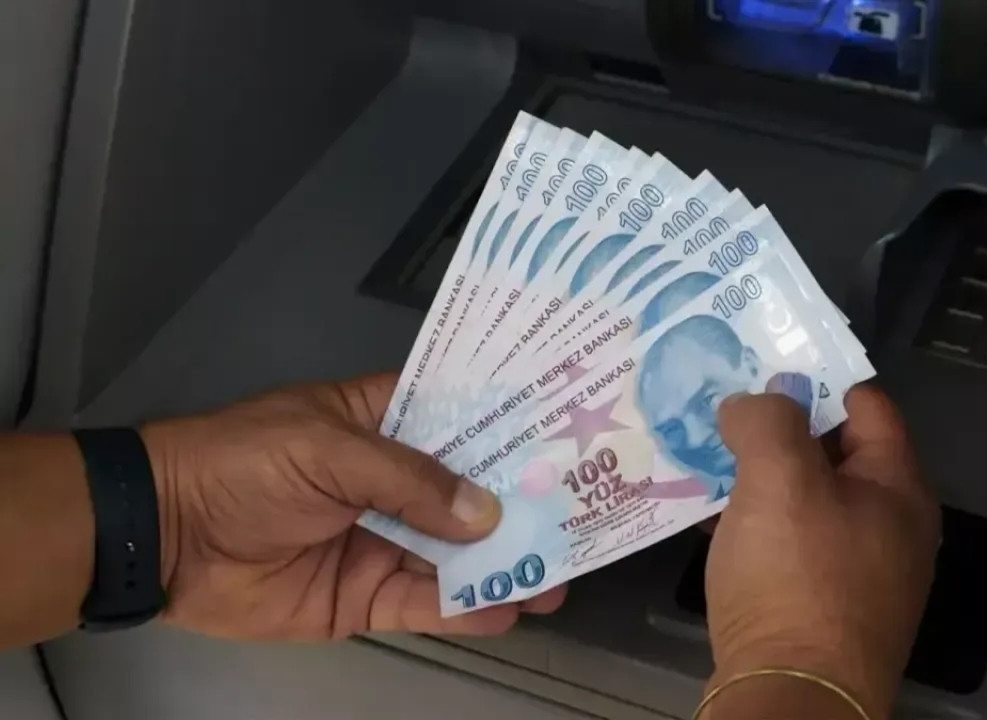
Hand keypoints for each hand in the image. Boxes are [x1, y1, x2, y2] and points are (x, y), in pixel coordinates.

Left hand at [141, 374, 566, 640]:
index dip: (514, 429)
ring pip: (459, 556)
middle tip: (581, 518)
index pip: (462, 420)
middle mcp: (395, 483)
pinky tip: (511, 609)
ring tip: (560, 574)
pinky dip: (468, 609)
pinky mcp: (367, 598)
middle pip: (473, 495)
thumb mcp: (328, 449)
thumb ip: (410, 480)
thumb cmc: (245, 464)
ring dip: (507, 565)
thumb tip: (486, 513)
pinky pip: (427, 605)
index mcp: (385, 424)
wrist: (164, 537)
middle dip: (525, 506)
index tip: (573, 435)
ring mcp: (385, 542)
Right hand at [705, 385, 939, 717]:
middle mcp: (889, 527)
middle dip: (779, 425)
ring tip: (704, 451)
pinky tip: (709, 515)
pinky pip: (788, 544)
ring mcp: (858, 572)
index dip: (815, 375)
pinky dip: (753, 522)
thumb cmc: (797, 580)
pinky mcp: (821, 607)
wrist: (793, 697)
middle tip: (723, 402)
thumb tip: (753, 401)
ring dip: (758, 475)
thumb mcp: (781, 480)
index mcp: (898, 487)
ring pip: (805, 499)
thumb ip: (768, 421)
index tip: (761, 356)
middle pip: (834, 451)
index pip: (865, 402)